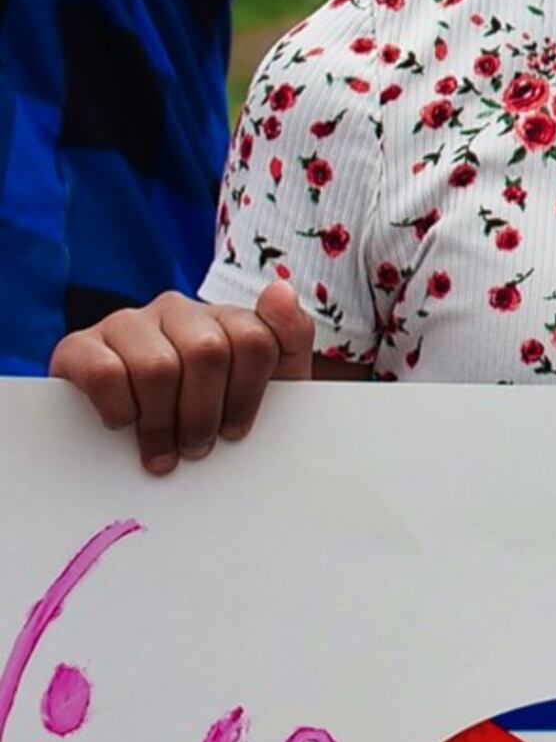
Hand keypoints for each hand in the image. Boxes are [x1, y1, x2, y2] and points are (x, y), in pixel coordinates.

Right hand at [47, 282, 317, 473]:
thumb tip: (279, 288)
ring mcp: (127, 322)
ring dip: (162, 423)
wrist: (135, 434)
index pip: (254, 340)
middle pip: (207, 353)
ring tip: (163, 453)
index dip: (248, 395)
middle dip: (204, 413)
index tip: (236, 431)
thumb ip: (289, 335)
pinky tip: (124, 425)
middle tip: (196, 449)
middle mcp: (175, 310)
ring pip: (157, 367)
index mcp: (222, 316)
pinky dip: (119, 410)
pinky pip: (105, 374)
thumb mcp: (266, 381)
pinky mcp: (80, 346)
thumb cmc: (208, 409)